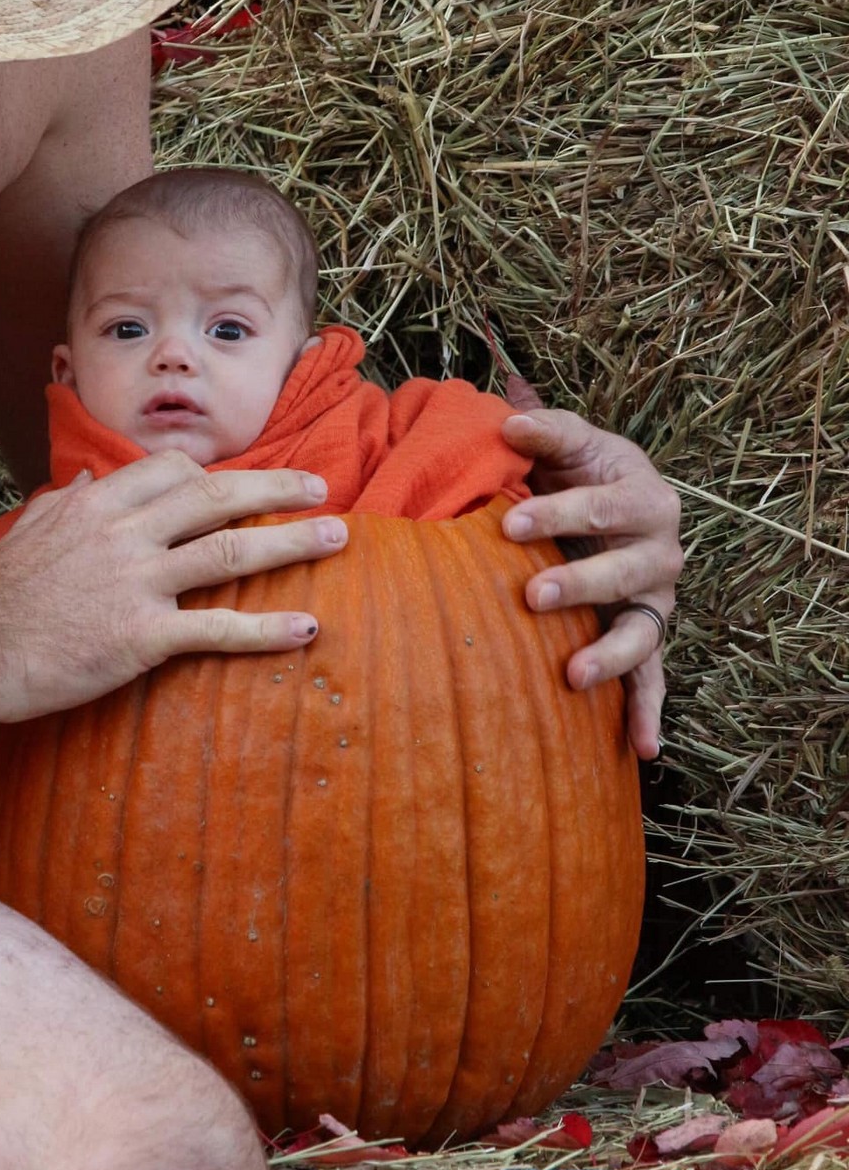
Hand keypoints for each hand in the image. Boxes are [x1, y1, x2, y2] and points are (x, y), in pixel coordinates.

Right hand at [0, 451, 347, 721]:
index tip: (242, 482)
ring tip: (337, 536)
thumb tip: (89, 480)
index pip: (172, 470)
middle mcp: (126, 533)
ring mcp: (137, 582)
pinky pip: (217, 628)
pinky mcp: (142, 636)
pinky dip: (266, 628)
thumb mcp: (29, 528)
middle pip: (216, 496)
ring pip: (230, 550)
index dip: (215, 473)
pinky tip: (305, 629)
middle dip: (275, 486)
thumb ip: (66, 502)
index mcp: (99, 503)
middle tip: (320, 486)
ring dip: (291, 542)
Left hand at [500, 376, 682, 761]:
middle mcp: (662, 552)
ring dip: (609, 654)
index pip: (602, 507)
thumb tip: (507, 419)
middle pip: (625, 571)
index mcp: (646, 497)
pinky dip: (648, 713)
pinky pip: (652, 679)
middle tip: (532, 594)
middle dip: (580, 583)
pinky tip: (642, 750)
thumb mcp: (569, 442)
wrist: (604, 501)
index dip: (558, 513)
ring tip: (574, 674)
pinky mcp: (646, 639)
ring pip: (641, 632)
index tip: (509, 524)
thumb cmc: (579, 469)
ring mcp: (655, 601)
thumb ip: (544, 429)